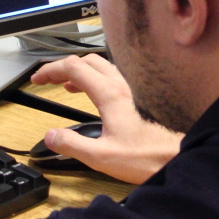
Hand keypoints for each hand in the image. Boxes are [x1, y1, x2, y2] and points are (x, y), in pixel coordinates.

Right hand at [29, 54, 182, 183]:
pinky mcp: (142, 97)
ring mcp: (135, 89)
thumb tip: (51, 136)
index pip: (74, 68)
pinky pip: (114, 78)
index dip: (51, 70)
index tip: (38, 80)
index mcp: (110, 95)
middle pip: (87, 62)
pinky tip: (96, 96)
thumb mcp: (102, 157)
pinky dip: (96, 80)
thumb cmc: (149, 157)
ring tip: (68, 86)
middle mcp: (123, 85)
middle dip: (64, 68)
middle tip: (49, 80)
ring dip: (81, 72)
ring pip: (102, 67)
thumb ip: (73, 145)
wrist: (181, 157)